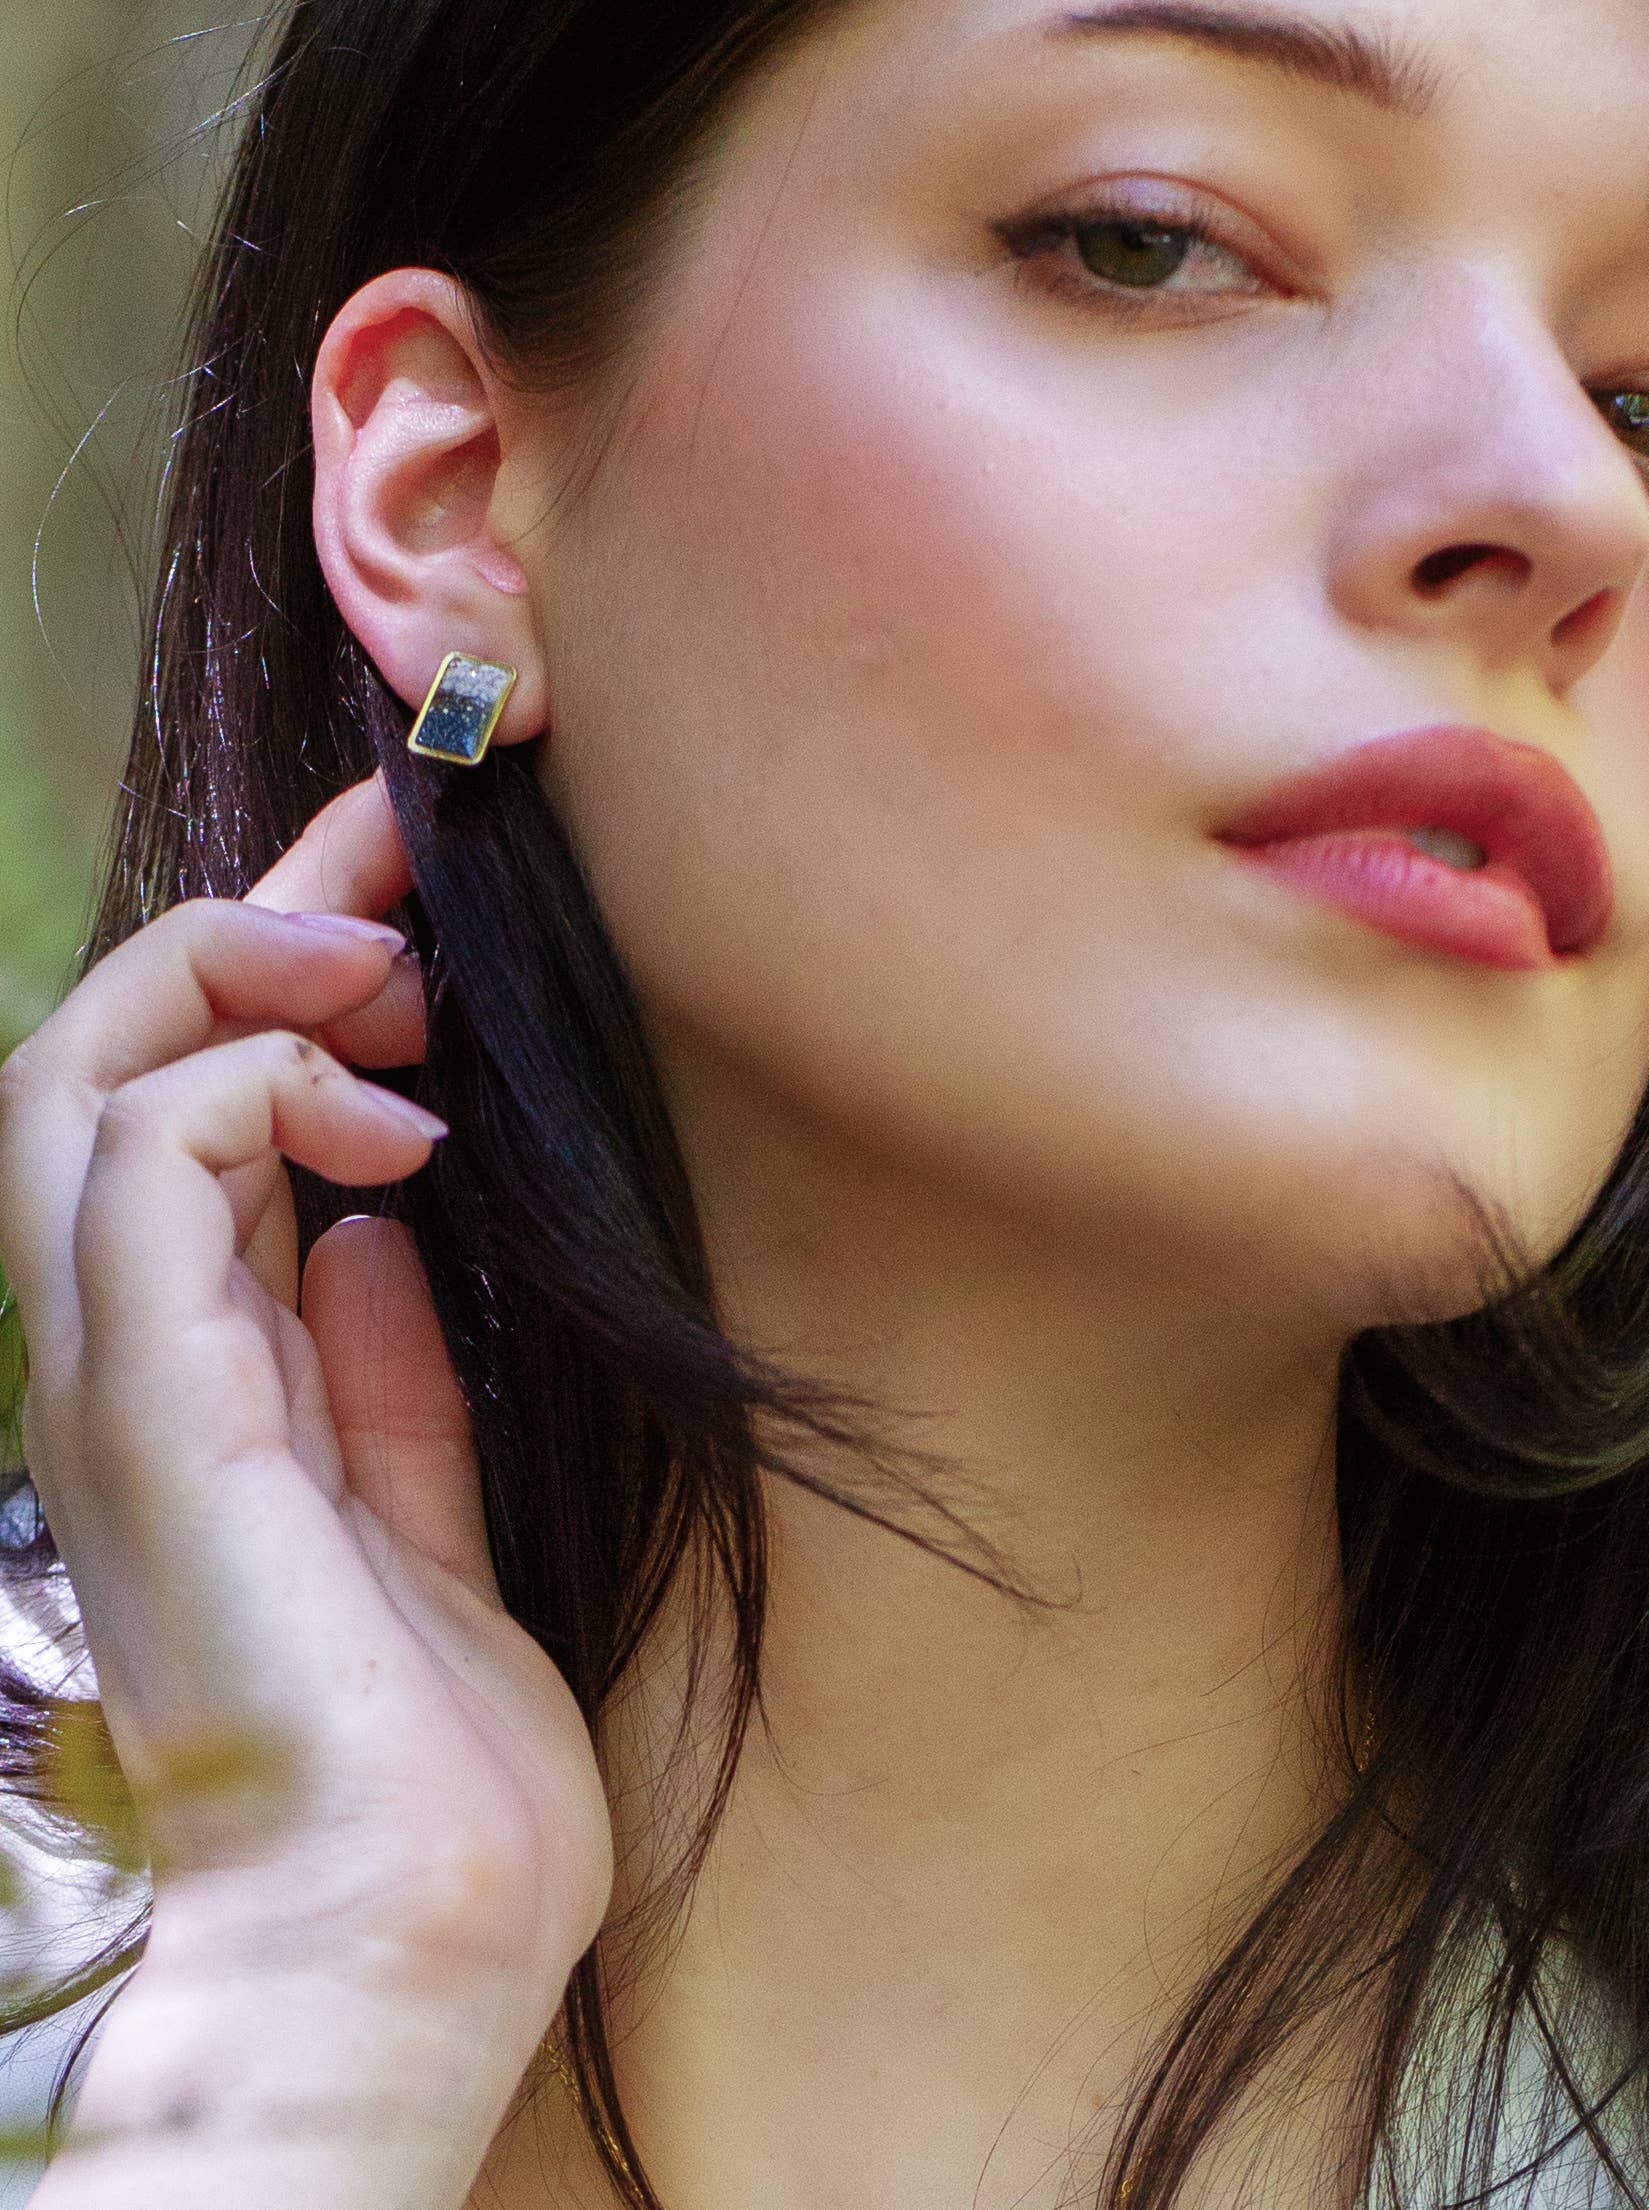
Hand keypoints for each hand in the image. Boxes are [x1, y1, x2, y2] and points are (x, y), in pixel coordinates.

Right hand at [0, 777, 611, 2198]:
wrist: (400, 1933)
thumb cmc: (422, 1753)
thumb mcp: (419, 1509)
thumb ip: (381, 1376)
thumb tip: (374, 1237)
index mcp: (192, 1385)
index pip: (178, 1117)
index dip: (272, 975)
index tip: (402, 885)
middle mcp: (124, 1368)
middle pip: (92, 1064)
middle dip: (235, 925)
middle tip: (385, 870)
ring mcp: (115, 1392)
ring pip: (71, 1090)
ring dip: (233, 984)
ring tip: (390, 980)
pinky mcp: (156, 1421)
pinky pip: (138, 1183)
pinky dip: (255, 1098)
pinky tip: (394, 1127)